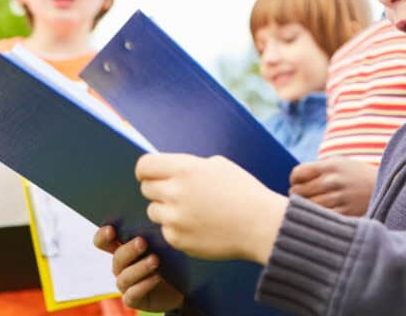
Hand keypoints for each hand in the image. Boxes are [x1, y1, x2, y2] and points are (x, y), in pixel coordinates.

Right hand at [93, 225, 183, 311]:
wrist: (178, 287)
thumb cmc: (167, 260)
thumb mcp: (161, 244)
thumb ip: (153, 234)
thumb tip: (154, 217)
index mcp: (121, 249)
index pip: (103, 241)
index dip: (103, 236)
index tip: (111, 229)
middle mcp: (120, 266)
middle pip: (117, 257)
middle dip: (129, 250)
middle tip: (143, 242)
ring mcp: (125, 284)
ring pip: (124, 276)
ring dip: (139, 268)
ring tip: (155, 260)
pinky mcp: (133, 299)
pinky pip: (132, 294)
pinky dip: (143, 285)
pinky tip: (156, 277)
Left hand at [137, 153, 287, 263]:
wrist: (261, 225)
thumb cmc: (243, 192)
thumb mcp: (218, 165)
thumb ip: (188, 166)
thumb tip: (167, 170)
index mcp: (185, 169)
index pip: (144, 166)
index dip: (145, 170)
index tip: (150, 174)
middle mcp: (175, 193)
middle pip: (146, 189)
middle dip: (159, 189)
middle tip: (178, 194)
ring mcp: (175, 219)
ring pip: (154, 211)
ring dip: (167, 210)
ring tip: (192, 211)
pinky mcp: (178, 239)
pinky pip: (166, 231)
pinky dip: (177, 229)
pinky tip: (199, 226)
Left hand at [289, 158, 377, 215]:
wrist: (388, 188)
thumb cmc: (356, 176)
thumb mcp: (340, 163)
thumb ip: (317, 170)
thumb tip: (292, 182)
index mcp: (330, 166)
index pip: (297, 174)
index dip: (294, 180)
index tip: (298, 184)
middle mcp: (333, 181)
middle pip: (298, 192)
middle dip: (297, 195)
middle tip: (303, 197)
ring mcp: (339, 199)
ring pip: (307, 207)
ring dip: (305, 208)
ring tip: (311, 207)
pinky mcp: (346, 214)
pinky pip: (321, 218)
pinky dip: (317, 217)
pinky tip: (321, 215)